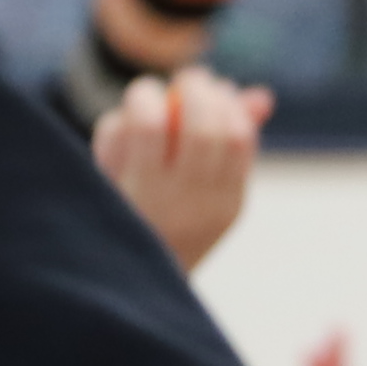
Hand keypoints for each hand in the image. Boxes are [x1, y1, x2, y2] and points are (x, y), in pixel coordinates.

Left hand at [92, 69, 271, 273]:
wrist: (123, 284)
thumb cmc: (174, 227)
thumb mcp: (213, 194)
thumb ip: (236, 144)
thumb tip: (259, 96)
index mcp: (225, 206)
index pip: (237, 139)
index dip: (227, 103)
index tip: (217, 90)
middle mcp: (189, 206)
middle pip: (201, 127)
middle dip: (195, 88)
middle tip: (187, 80)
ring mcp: (146, 202)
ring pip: (150, 124)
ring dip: (148, 96)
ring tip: (146, 96)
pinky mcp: (106, 194)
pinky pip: (111, 139)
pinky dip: (115, 122)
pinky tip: (121, 129)